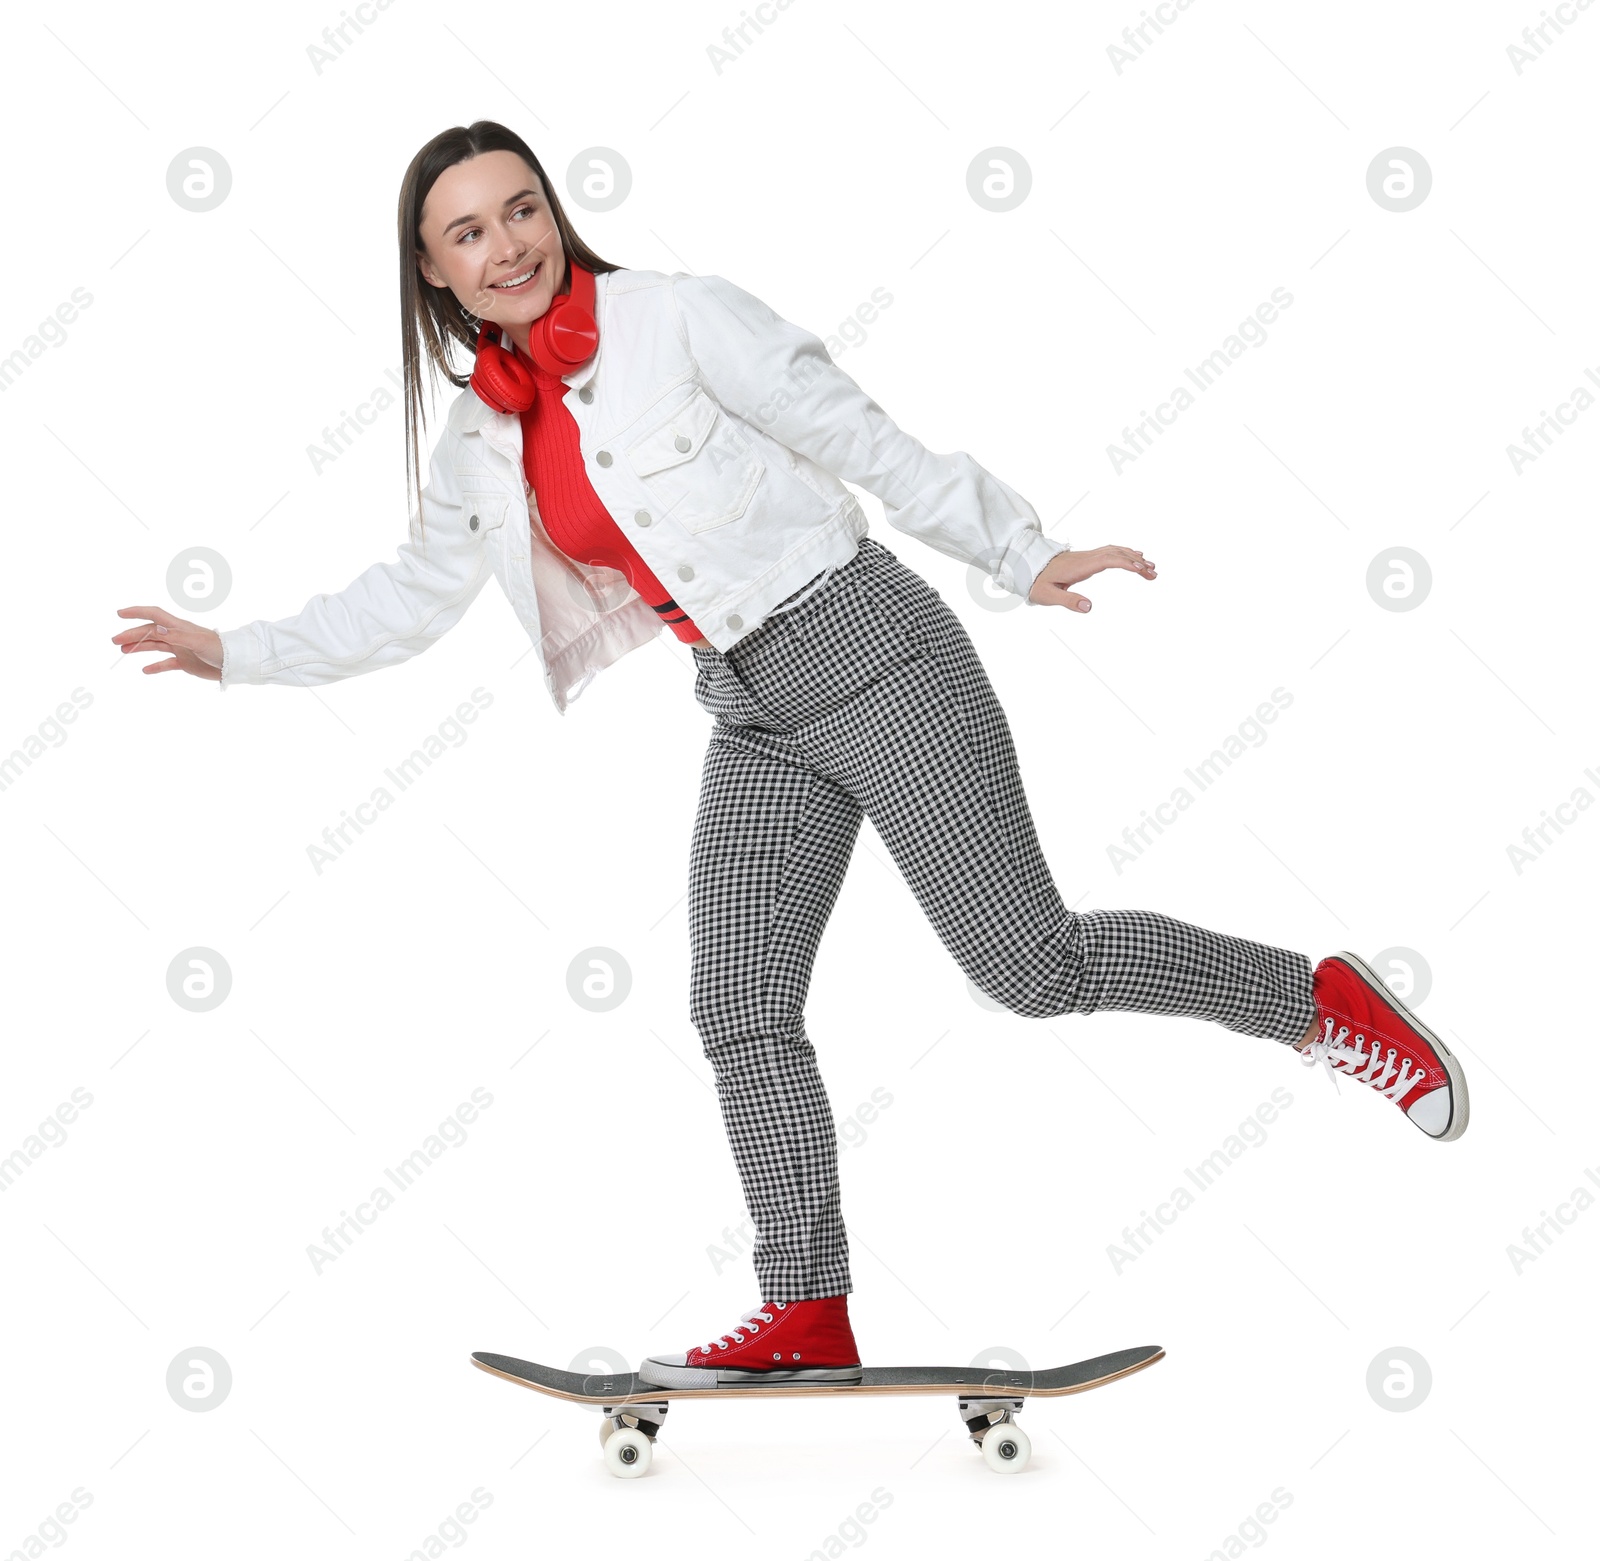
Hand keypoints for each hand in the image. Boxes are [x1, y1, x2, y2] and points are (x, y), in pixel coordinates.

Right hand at [111, 607, 224, 681]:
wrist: (235, 663)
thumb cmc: (219, 649)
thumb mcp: (198, 642)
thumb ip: (178, 635)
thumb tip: (158, 628)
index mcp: (179, 627)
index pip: (154, 615)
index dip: (137, 612)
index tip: (120, 614)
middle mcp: (177, 635)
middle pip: (150, 632)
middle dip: (132, 634)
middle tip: (114, 641)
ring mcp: (180, 649)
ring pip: (155, 646)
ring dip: (139, 647)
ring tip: (123, 651)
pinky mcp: (185, 663)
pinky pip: (166, 663)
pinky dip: (155, 666)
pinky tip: (145, 670)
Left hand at [1026, 546, 1155, 612]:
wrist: (1026, 567)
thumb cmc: (1037, 583)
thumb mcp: (1049, 596)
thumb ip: (1068, 601)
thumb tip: (1090, 608)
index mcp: (1080, 566)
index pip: (1108, 559)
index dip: (1126, 562)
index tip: (1141, 569)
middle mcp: (1086, 557)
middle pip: (1116, 553)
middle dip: (1137, 561)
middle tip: (1154, 573)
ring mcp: (1087, 556)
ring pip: (1115, 551)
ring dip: (1133, 557)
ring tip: (1151, 567)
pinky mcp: (1087, 558)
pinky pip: (1110, 552)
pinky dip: (1124, 553)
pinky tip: (1134, 557)